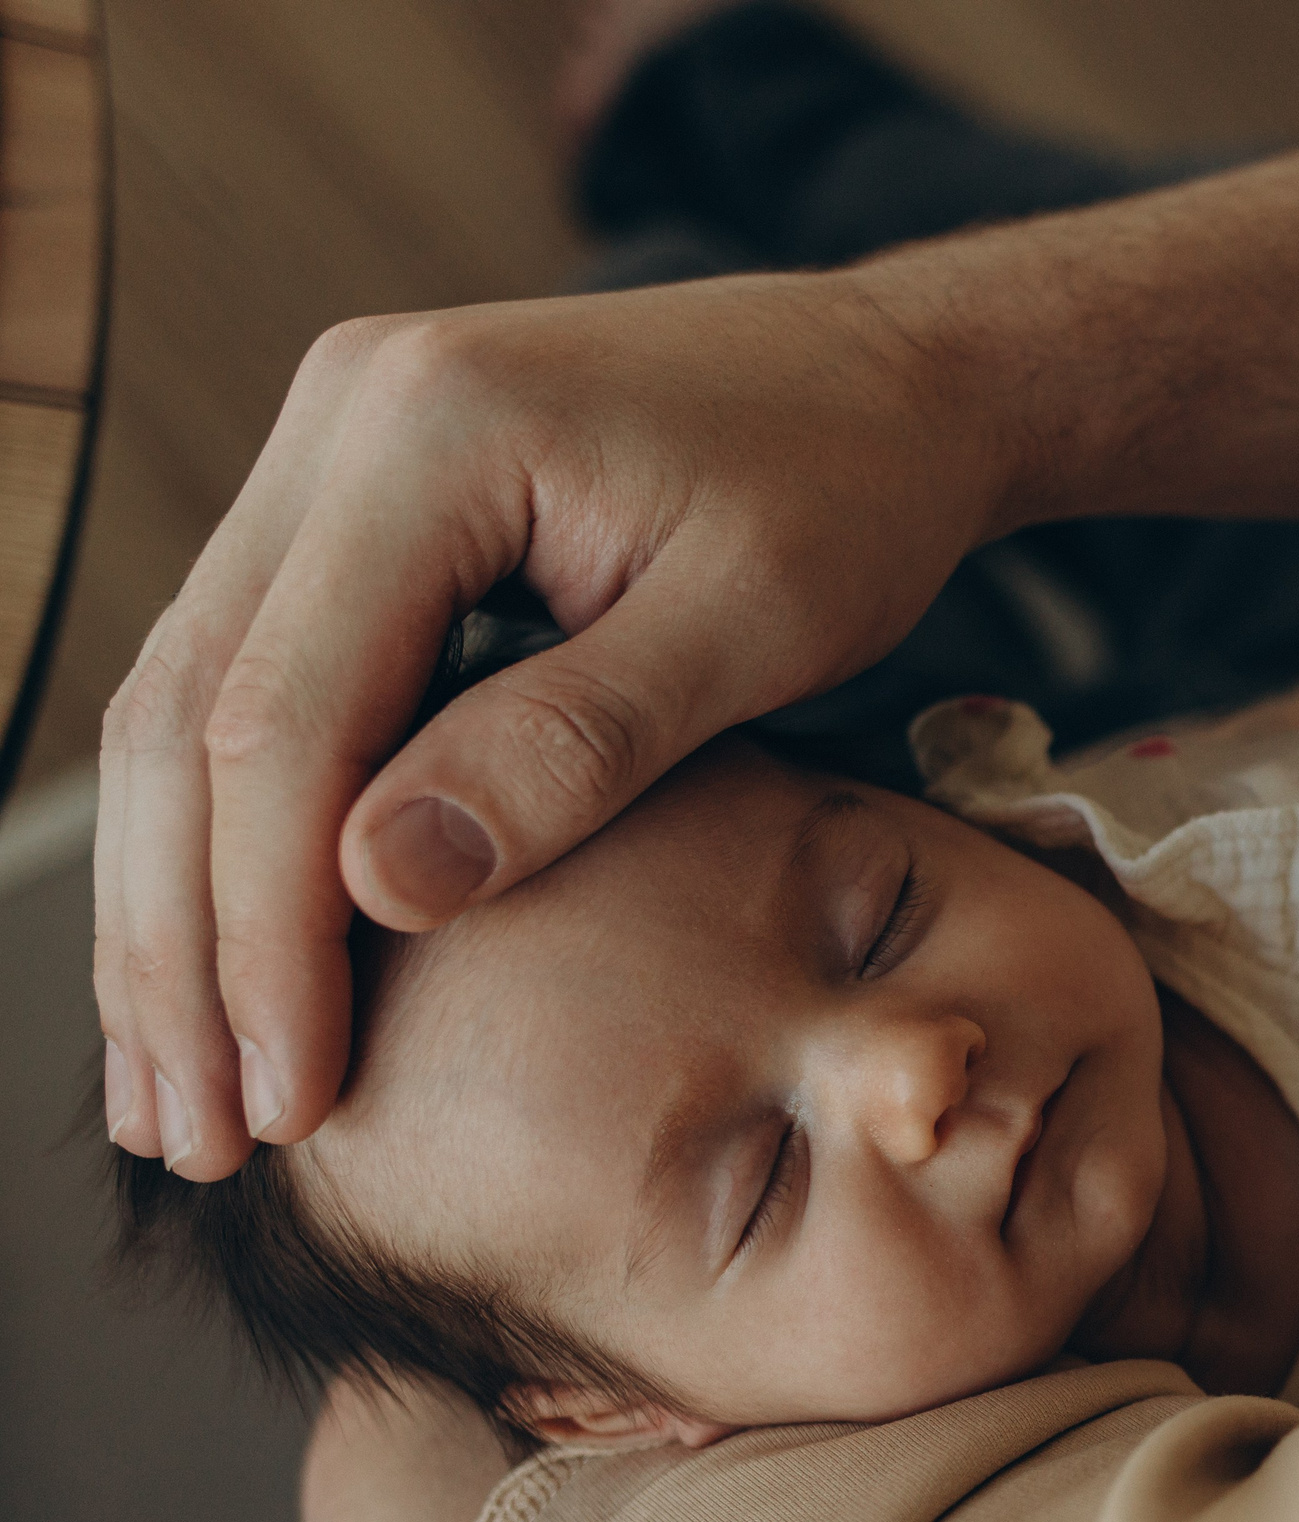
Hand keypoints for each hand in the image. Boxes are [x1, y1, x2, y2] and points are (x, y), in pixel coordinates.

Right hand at [96, 268, 1012, 1176]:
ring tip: (173, 1092)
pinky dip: (235, 831)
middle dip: (181, 943)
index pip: (285, 716)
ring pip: (187, 703)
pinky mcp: (358, 502)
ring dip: (175, 906)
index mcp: (432, 425)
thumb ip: (575, 746)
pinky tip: (233, 963)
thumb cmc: (854, 491)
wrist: (894, 379)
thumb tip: (380, 889)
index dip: (268, 929)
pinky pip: (256, 680)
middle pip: (187, 713)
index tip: (288, 1099)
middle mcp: (343, 413)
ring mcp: (335, 450)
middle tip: (191, 1135)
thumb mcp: (752, 625)